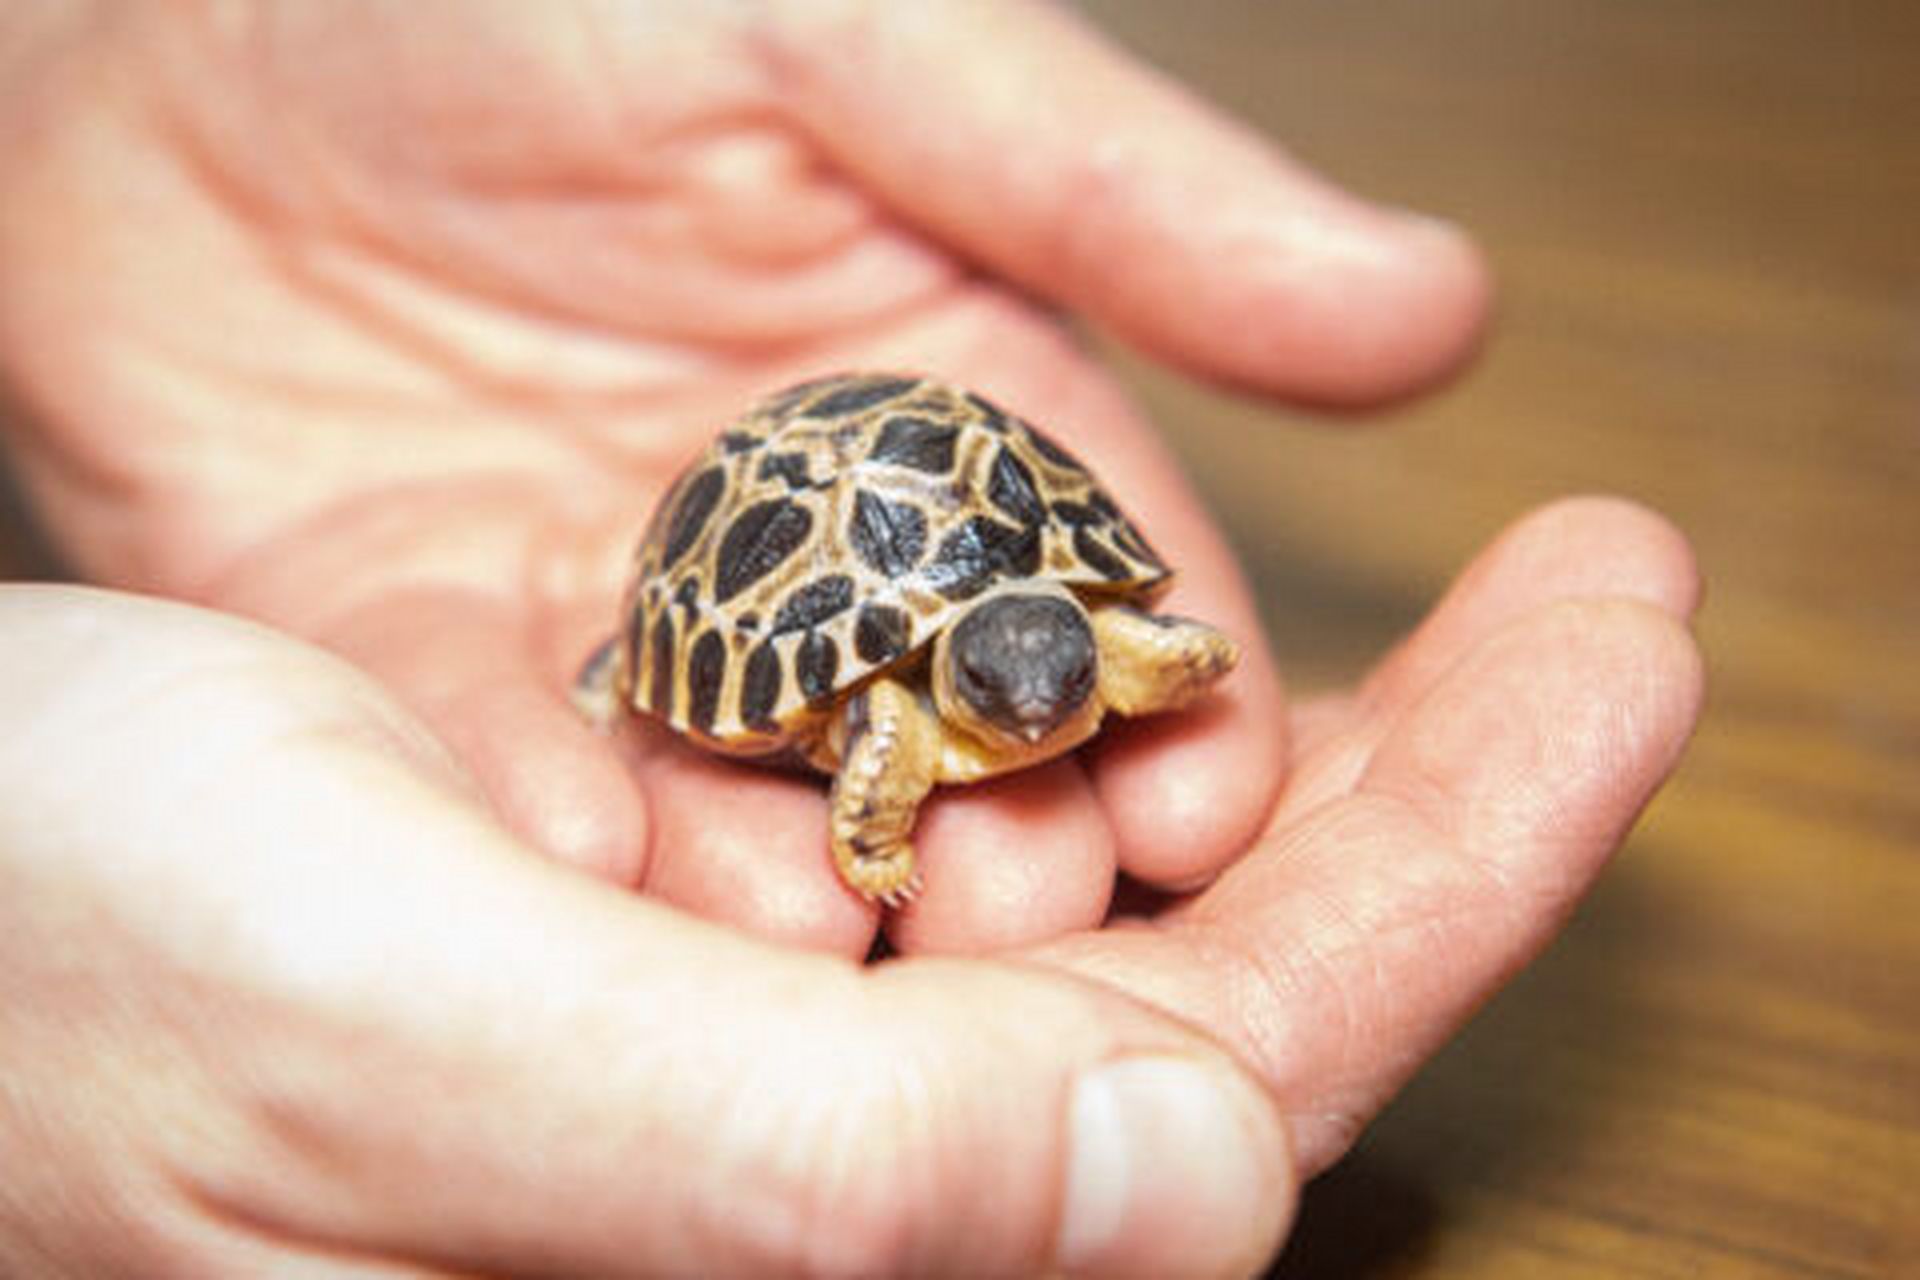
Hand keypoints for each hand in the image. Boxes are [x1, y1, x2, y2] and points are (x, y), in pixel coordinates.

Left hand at [0, 1, 1487, 954]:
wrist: (182, 18)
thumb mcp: (856, 44)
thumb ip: (1121, 191)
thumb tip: (1427, 303)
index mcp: (952, 426)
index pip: (1111, 611)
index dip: (1173, 716)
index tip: (1205, 807)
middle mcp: (811, 562)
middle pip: (955, 760)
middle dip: (1001, 846)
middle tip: (1011, 901)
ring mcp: (629, 638)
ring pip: (752, 821)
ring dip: (788, 890)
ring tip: (801, 925)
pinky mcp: (441, 681)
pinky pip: (504, 795)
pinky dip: (542, 844)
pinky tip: (570, 871)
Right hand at [0, 499, 1698, 1276]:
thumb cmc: (37, 972)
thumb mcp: (390, 1034)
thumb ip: (805, 1169)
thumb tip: (1205, 1182)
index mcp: (804, 1254)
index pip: (1246, 1075)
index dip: (1472, 855)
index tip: (1627, 645)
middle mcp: (827, 1203)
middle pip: (1248, 1002)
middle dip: (1455, 789)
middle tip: (1612, 596)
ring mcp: (788, 1093)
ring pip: (1151, 927)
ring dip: (1321, 756)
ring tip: (1492, 615)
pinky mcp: (724, 987)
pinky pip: (1001, 864)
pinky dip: (1126, 741)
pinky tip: (1210, 662)